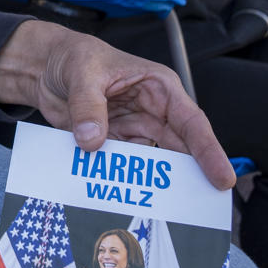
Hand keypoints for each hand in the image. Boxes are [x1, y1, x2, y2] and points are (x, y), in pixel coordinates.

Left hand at [0, 20, 235, 189]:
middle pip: (180, 149)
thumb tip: (92, 141)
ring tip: (163, 210)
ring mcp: (133, 129)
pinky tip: (123, 198)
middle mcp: (152, 110)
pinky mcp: (113, 143)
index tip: (222, 177)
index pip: (191, 122)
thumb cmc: (74, 57)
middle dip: (191, 176)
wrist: (45, 68)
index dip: (209, 150)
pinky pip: (123, 167)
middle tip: (202, 207)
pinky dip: (123, 182)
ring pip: (153, 163)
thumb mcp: (83, 74)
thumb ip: (88, 106)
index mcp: (159, 87)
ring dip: (154, 183)